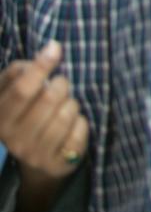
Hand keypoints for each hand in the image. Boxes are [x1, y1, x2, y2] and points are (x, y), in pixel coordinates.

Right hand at [0, 41, 88, 211]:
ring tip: (63, 107)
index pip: (22, 90)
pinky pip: (80, 129)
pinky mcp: (58, 163)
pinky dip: (81, 121)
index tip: (55, 48)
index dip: (40, 67)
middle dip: (61, 85)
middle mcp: (13, 139)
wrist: (33, 157)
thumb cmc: (25, 113)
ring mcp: (35, 154)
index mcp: (0, 118)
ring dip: (71, 104)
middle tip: (60, 86)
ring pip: (68, 113)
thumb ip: (19, 72)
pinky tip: (71, 125)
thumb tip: (46, 53)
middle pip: (49, 98)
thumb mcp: (11, 92)